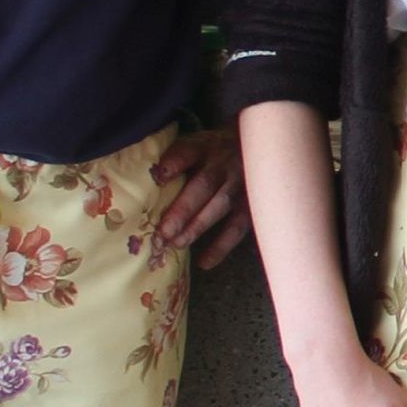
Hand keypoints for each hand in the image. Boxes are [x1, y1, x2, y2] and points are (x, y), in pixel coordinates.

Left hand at [150, 127, 252, 266]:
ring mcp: (241, 185)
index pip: (187, 152)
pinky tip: (204, 262)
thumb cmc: (214, 152)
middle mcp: (224, 165)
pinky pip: (237, 227)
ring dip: (198, 226)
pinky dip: (222, 246)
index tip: (160, 177)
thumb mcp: (196, 144)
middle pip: (202, 186)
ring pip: (220, 206)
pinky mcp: (251, 204)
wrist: (256, 147)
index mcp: (205, 147)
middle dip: (183, 209)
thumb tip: (149, 180)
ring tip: (177, 244)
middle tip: (163, 232)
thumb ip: (175, 157)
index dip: (174, 163)